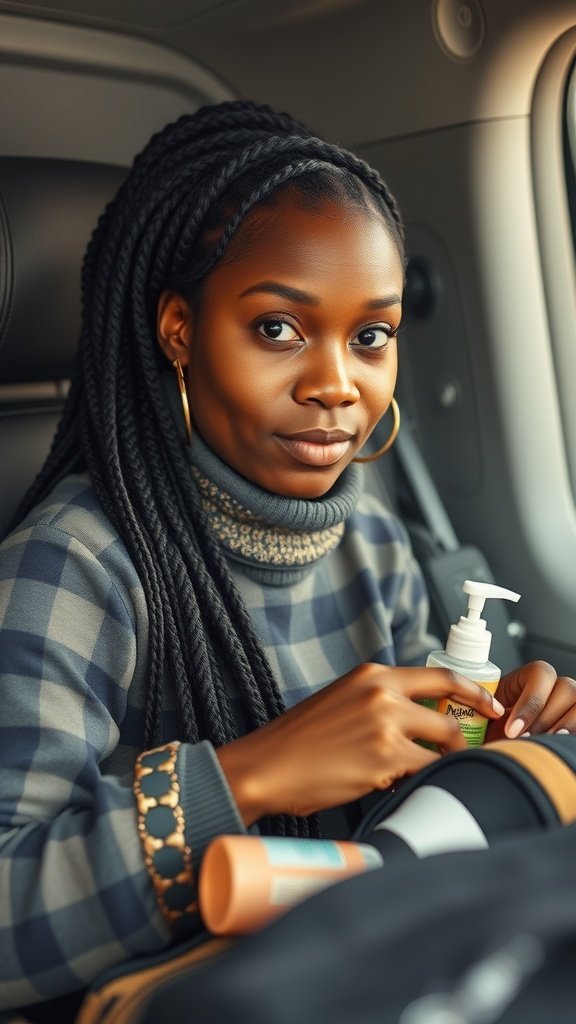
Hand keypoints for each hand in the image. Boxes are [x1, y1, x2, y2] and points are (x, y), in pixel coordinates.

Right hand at [216, 662, 503, 824]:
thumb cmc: (299, 741)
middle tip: (464, 754)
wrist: (266, 766)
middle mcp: (382, 692)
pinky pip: (426, 770)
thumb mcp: (342, 701)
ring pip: (443, 744)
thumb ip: (380, 702)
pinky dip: (421, 780)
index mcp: (373, 675)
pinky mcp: (385, 757)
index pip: (440, 675)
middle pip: (449, 713)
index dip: (472, 692)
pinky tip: (397, 785)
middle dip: (463, 739)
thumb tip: (420, 722)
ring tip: (419, 774)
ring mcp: (386, 724)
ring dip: (440, 762)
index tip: (489, 705)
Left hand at [485, 660, 575, 740]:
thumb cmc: (495, 733)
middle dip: (545, 719)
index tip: (512, 731)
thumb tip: (486, 715)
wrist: (506, 753)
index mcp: (531, 677)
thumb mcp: (488, 718)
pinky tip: (557, 749)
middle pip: (567, 689)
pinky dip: (572, 737)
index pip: (541, 673)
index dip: (530, 702)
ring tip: (544, 747)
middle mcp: (557, 687)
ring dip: (565, 726)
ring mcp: (571, 705)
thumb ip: (487, 711)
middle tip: (526, 741)